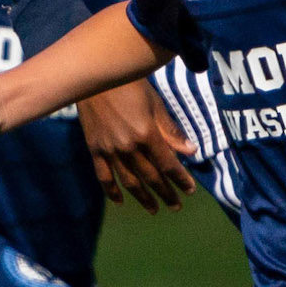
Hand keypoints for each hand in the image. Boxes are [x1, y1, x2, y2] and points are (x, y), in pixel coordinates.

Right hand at [76, 80, 195, 214]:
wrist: (95, 77)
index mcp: (147, 134)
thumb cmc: (130, 85)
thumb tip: (191, 151)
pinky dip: (112, 191)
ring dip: (143, 197)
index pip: (168, 164)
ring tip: (154, 209)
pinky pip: (104, 176)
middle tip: (176, 206)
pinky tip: (121, 201)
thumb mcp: (155, 104)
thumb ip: (171, 131)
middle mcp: (129, 147)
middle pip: (151, 177)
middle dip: (166, 193)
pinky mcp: (95, 150)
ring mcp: (110, 151)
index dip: (180, 179)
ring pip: (129, 181)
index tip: (190, 191)